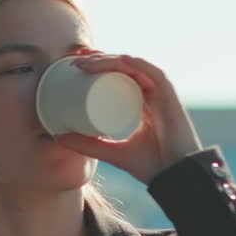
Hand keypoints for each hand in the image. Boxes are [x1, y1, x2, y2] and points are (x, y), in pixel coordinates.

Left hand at [54, 53, 202, 184]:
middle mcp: (151, 92)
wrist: (176, 177)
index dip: (97, 67)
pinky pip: (150, 71)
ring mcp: (161, 91)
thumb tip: (59, 137)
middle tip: (75, 58)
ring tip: (85, 61)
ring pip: (132, 65)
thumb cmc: (152, 166)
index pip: (117, 76)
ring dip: (108, 59)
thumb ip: (90, 146)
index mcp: (141, 101)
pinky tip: (117, 60)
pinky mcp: (169, 93)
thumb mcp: (113, 153)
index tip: (74, 67)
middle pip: (122, 66)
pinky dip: (133, 64)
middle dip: (98, 58)